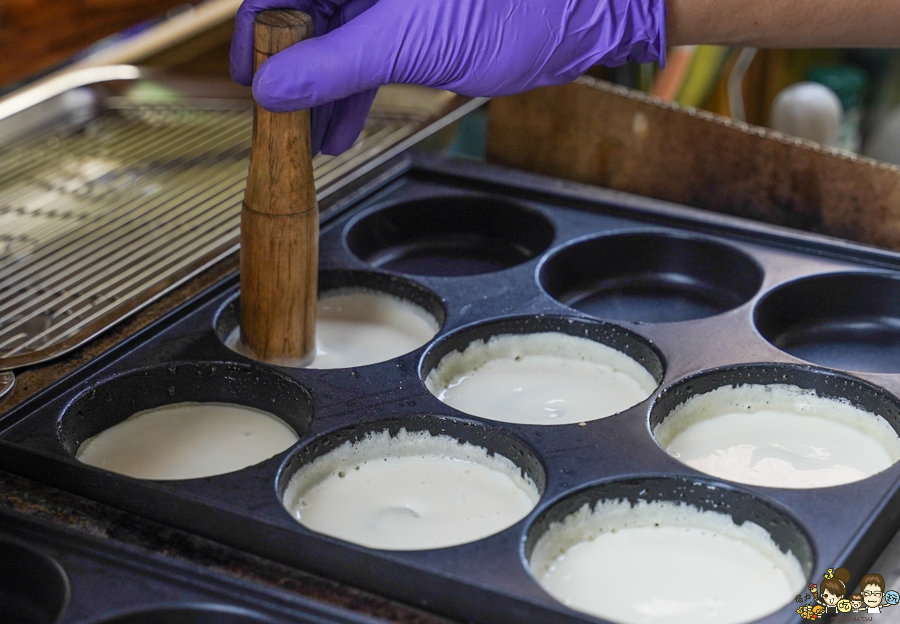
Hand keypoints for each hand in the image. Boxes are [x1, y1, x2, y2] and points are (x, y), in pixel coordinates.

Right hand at [230, 0, 665, 154]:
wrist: (581, 8)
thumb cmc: (509, 7)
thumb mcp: (406, 41)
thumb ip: (333, 65)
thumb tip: (270, 90)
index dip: (255, 31)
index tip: (247, 79)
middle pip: (303, 14)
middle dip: (291, 71)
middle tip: (279, 120)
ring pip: (334, 40)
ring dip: (321, 92)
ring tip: (310, 139)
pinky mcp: (412, 20)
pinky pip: (365, 54)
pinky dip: (352, 92)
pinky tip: (338, 131)